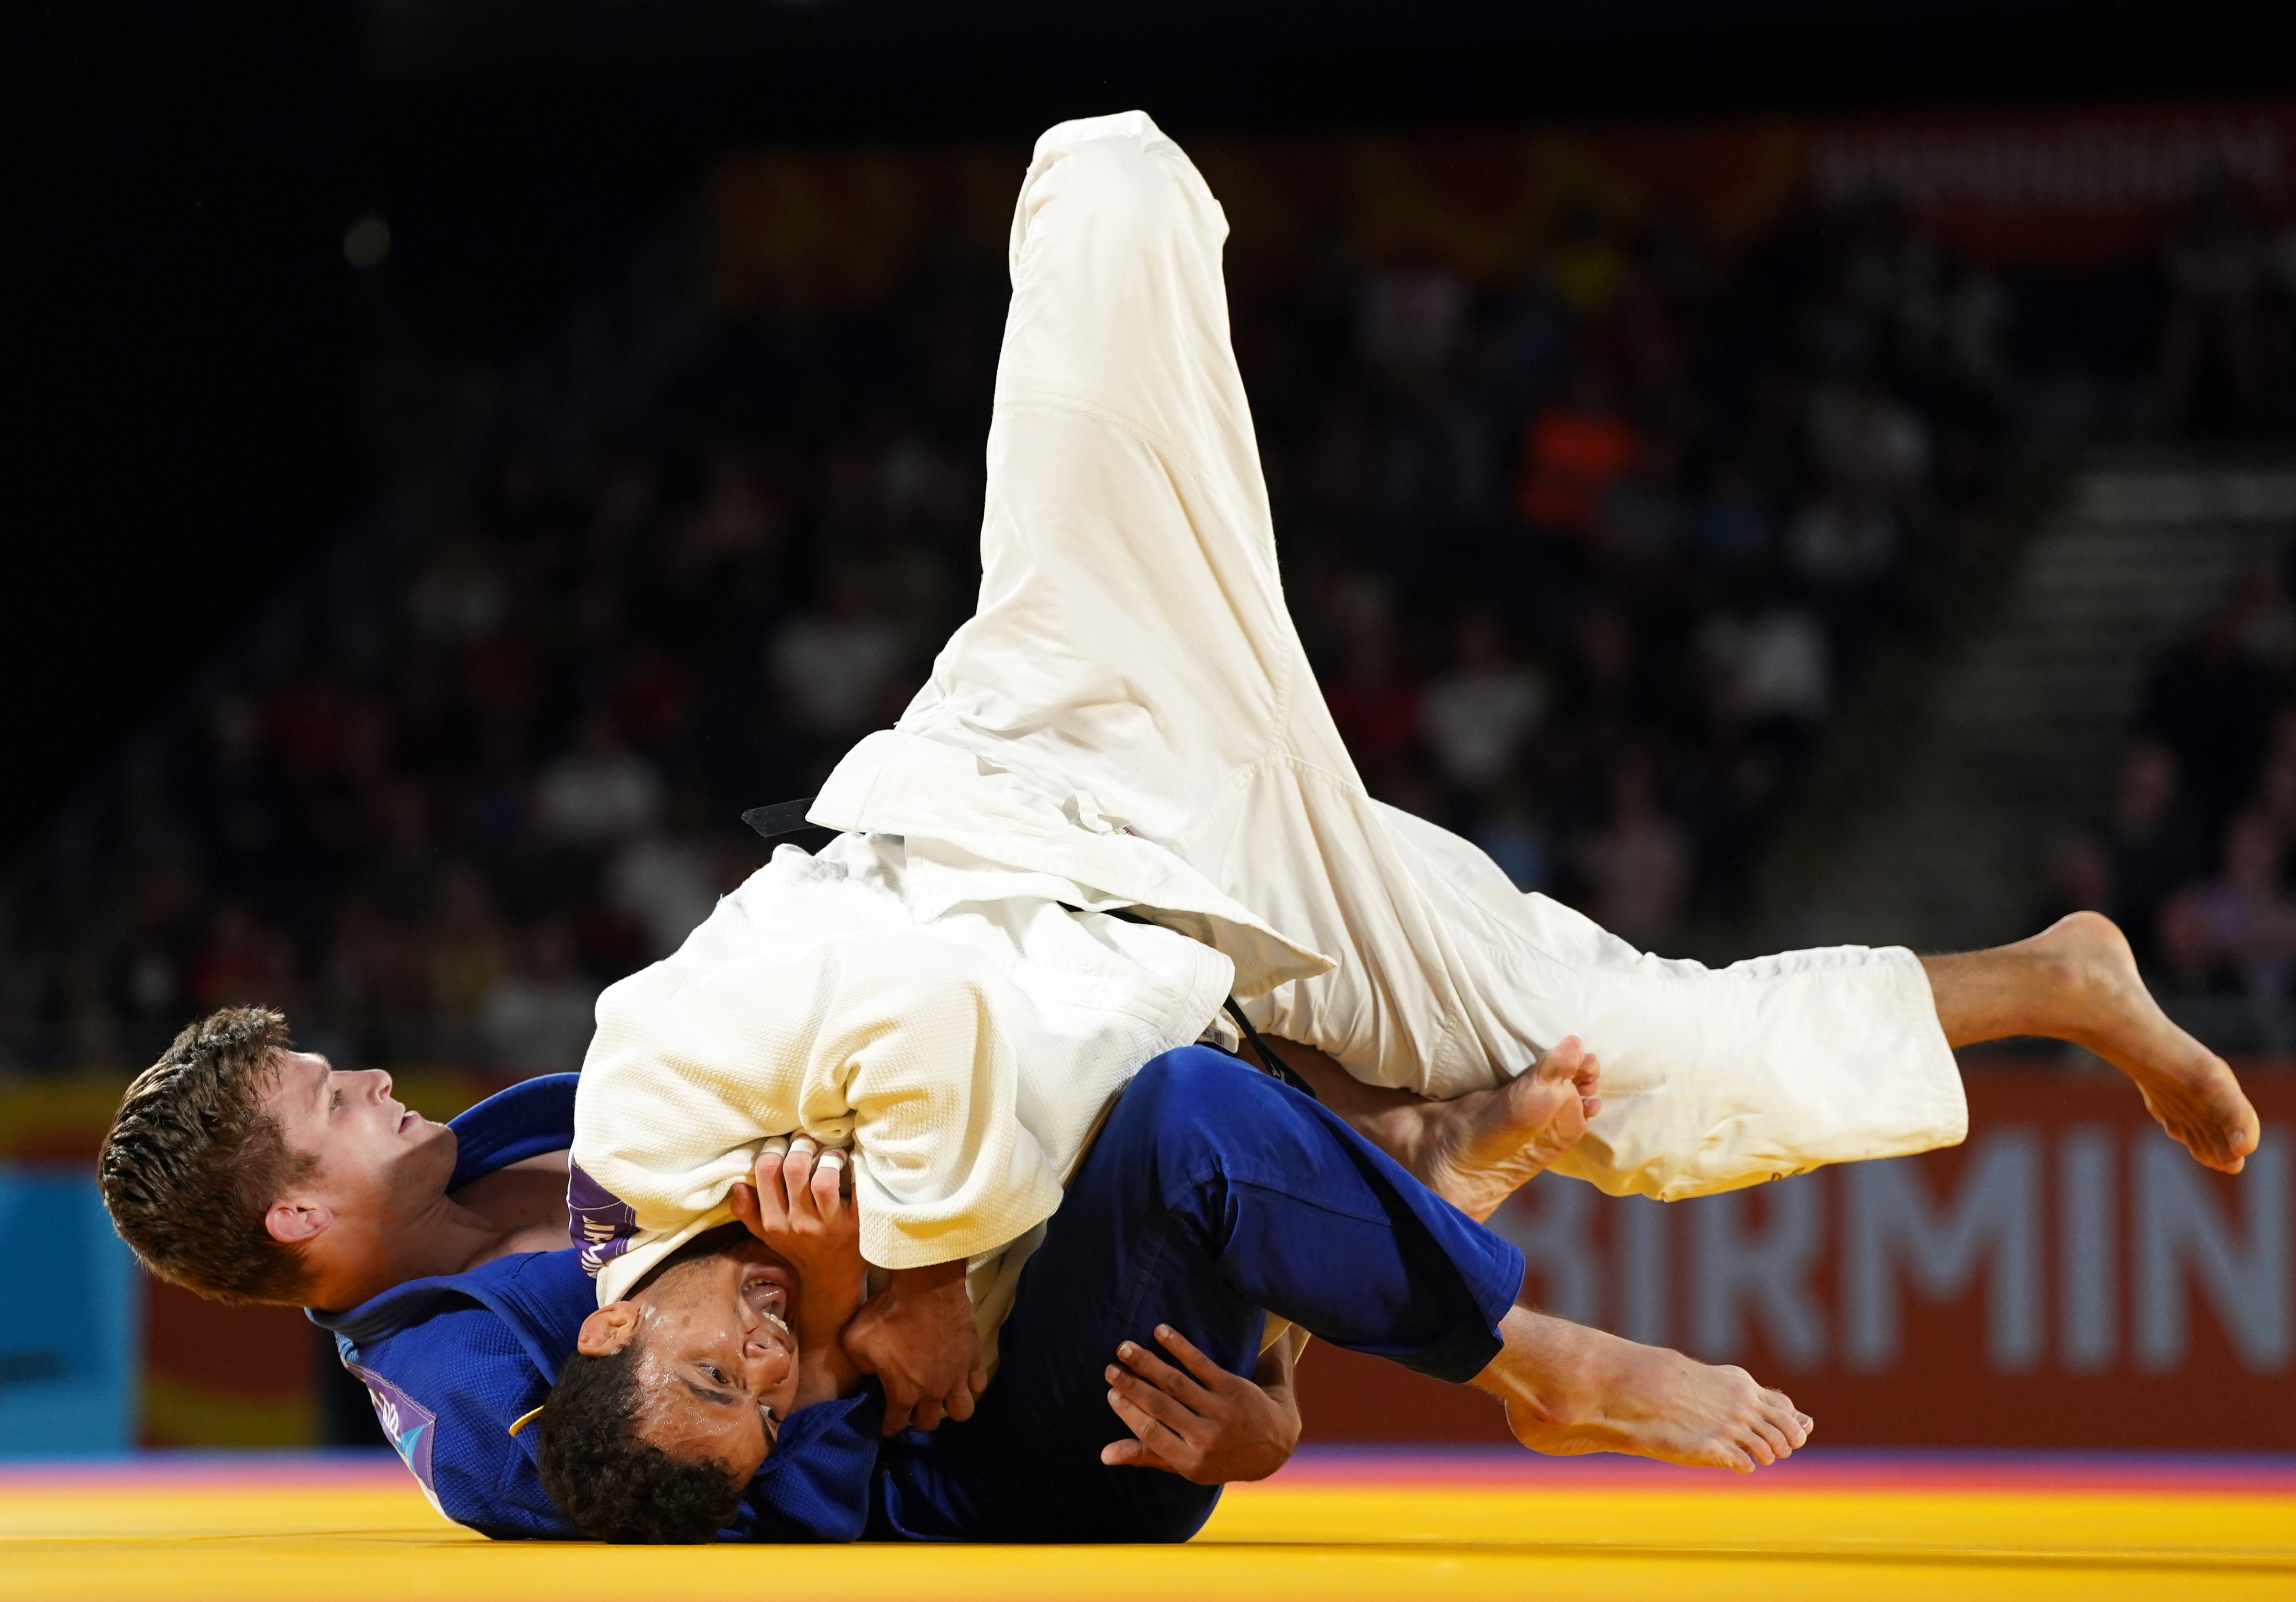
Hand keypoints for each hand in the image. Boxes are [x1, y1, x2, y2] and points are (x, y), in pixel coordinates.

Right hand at [728, 1135, 865, 1337]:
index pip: (766, 1172)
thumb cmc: (799, 1249)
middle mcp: (799, 1223)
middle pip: (795, 1168)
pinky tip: (854, 1163)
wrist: (832, 1280)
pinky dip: (857, 1171)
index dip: (775, 1149)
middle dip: (802, 1146)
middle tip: (810, 1141)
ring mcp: (829, 1225)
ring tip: (831, 1154)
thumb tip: (738, 1183)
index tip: (784, 1144)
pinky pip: (857, 1190)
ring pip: (824, 1178)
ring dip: (828, 1157)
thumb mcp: (767, 1235)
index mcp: (775, 1222)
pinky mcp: (857, 1224)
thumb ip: (748, 1211)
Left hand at [840, 1259, 987, 1433]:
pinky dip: (970, 1383)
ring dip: (949, 1407)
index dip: (889, 1426)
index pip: (896, 1424)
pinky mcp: (974, 1358)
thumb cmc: (888, 1313)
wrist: (925, 1285)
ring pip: (962, 1412)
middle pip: (929, 1423)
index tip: (887, 1423)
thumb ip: (858, 1365)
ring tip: (941, 1395)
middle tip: (912, 1405)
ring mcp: (957, 1376)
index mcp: (903, 1392)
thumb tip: (868, 1372)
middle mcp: (933, 1392)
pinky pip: (978, 1384)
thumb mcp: (854, 1339)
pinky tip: (960, 1375)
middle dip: (918, 1419)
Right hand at [1100, 1323, 1301, 1483]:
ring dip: (1148, 1364)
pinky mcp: (1235, 1389)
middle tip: (1110, 1368)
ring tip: (1125, 1348)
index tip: (1110, 1393)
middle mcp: (1208, 1439)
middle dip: (1132, 1385)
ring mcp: (1223, 1412)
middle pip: (1161, 1406)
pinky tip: (1161, 1332)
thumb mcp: (1189, 1465)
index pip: (1152, 1433)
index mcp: (1192, 1462)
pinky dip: (1179, 1346)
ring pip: (1177, 1384)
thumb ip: (1148, 1456)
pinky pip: (1202, 1364)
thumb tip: (1104, 1455)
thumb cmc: (1222, 1455)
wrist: (1277, 1443)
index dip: (1129, 1412)